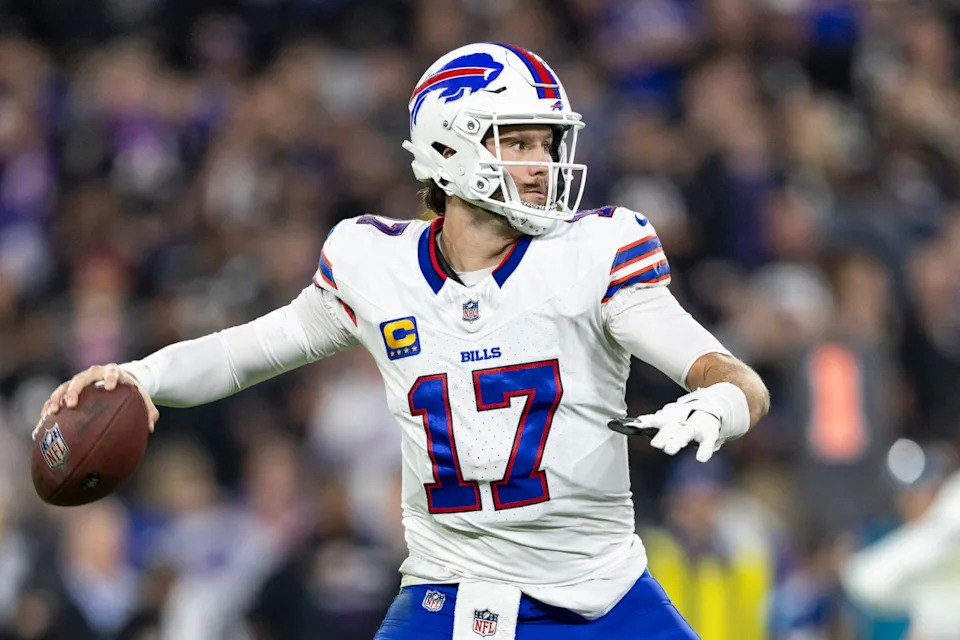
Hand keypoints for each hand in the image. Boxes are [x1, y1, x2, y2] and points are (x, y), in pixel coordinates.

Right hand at [34, 364, 158, 439]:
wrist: (117, 381)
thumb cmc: (129, 391)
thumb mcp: (140, 397)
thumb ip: (148, 410)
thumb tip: (151, 427)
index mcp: (113, 372)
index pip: (112, 372)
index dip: (112, 378)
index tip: (111, 387)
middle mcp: (93, 374)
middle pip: (81, 379)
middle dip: (75, 390)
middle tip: (71, 404)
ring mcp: (78, 381)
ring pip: (64, 387)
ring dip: (56, 399)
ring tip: (50, 413)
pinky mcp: (68, 390)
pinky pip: (56, 398)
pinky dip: (49, 408)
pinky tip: (42, 423)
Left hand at [609, 387, 738, 462]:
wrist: (712, 406)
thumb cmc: (683, 418)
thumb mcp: (666, 419)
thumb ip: (648, 422)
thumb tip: (625, 423)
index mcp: (669, 418)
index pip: (654, 420)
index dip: (643, 423)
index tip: (632, 425)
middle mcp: (681, 422)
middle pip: (670, 428)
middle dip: (663, 436)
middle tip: (655, 445)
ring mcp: (695, 427)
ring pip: (686, 434)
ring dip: (678, 441)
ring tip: (670, 449)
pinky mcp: (709, 434)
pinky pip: (707, 444)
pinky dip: (705, 451)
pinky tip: (701, 459)